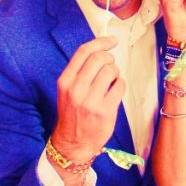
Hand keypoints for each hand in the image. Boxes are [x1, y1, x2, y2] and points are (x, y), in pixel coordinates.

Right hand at [52, 35, 124, 164]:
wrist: (73, 144)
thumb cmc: (73, 114)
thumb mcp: (68, 90)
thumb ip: (80, 72)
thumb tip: (101, 51)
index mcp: (65, 81)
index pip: (84, 52)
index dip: (101, 42)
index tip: (112, 41)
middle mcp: (76, 89)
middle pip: (99, 59)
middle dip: (109, 59)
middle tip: (110, 68)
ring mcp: (90, 101)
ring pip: (111, 71)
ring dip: (115, 73)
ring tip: (111, 82)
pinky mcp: (104, 111)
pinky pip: (120, 86)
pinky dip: (120, 85)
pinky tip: (114, 92)